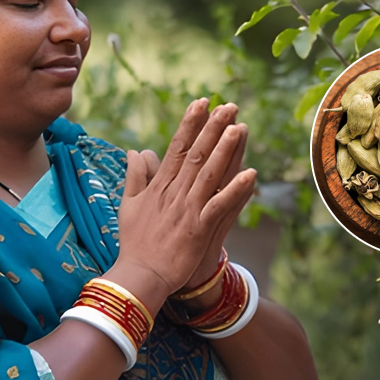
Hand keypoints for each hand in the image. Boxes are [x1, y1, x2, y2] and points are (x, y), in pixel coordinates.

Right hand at [112, 99, 255, 296]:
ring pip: (209, 174)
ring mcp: (187, 210)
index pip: (177, 148)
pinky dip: (235, 190)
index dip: (190, 124)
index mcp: (159, 186)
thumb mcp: (129, 205)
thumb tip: (135, 151)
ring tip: (239, 128)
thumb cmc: (135, 243)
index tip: (201, 103)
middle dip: (213, 128)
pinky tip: (251, 175)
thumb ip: (135, 176)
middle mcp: (174, 193)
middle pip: (196, 155)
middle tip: (228, 106)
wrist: (139, 276)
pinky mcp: (198, 229)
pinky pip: (220, 206)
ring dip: (225, 151)